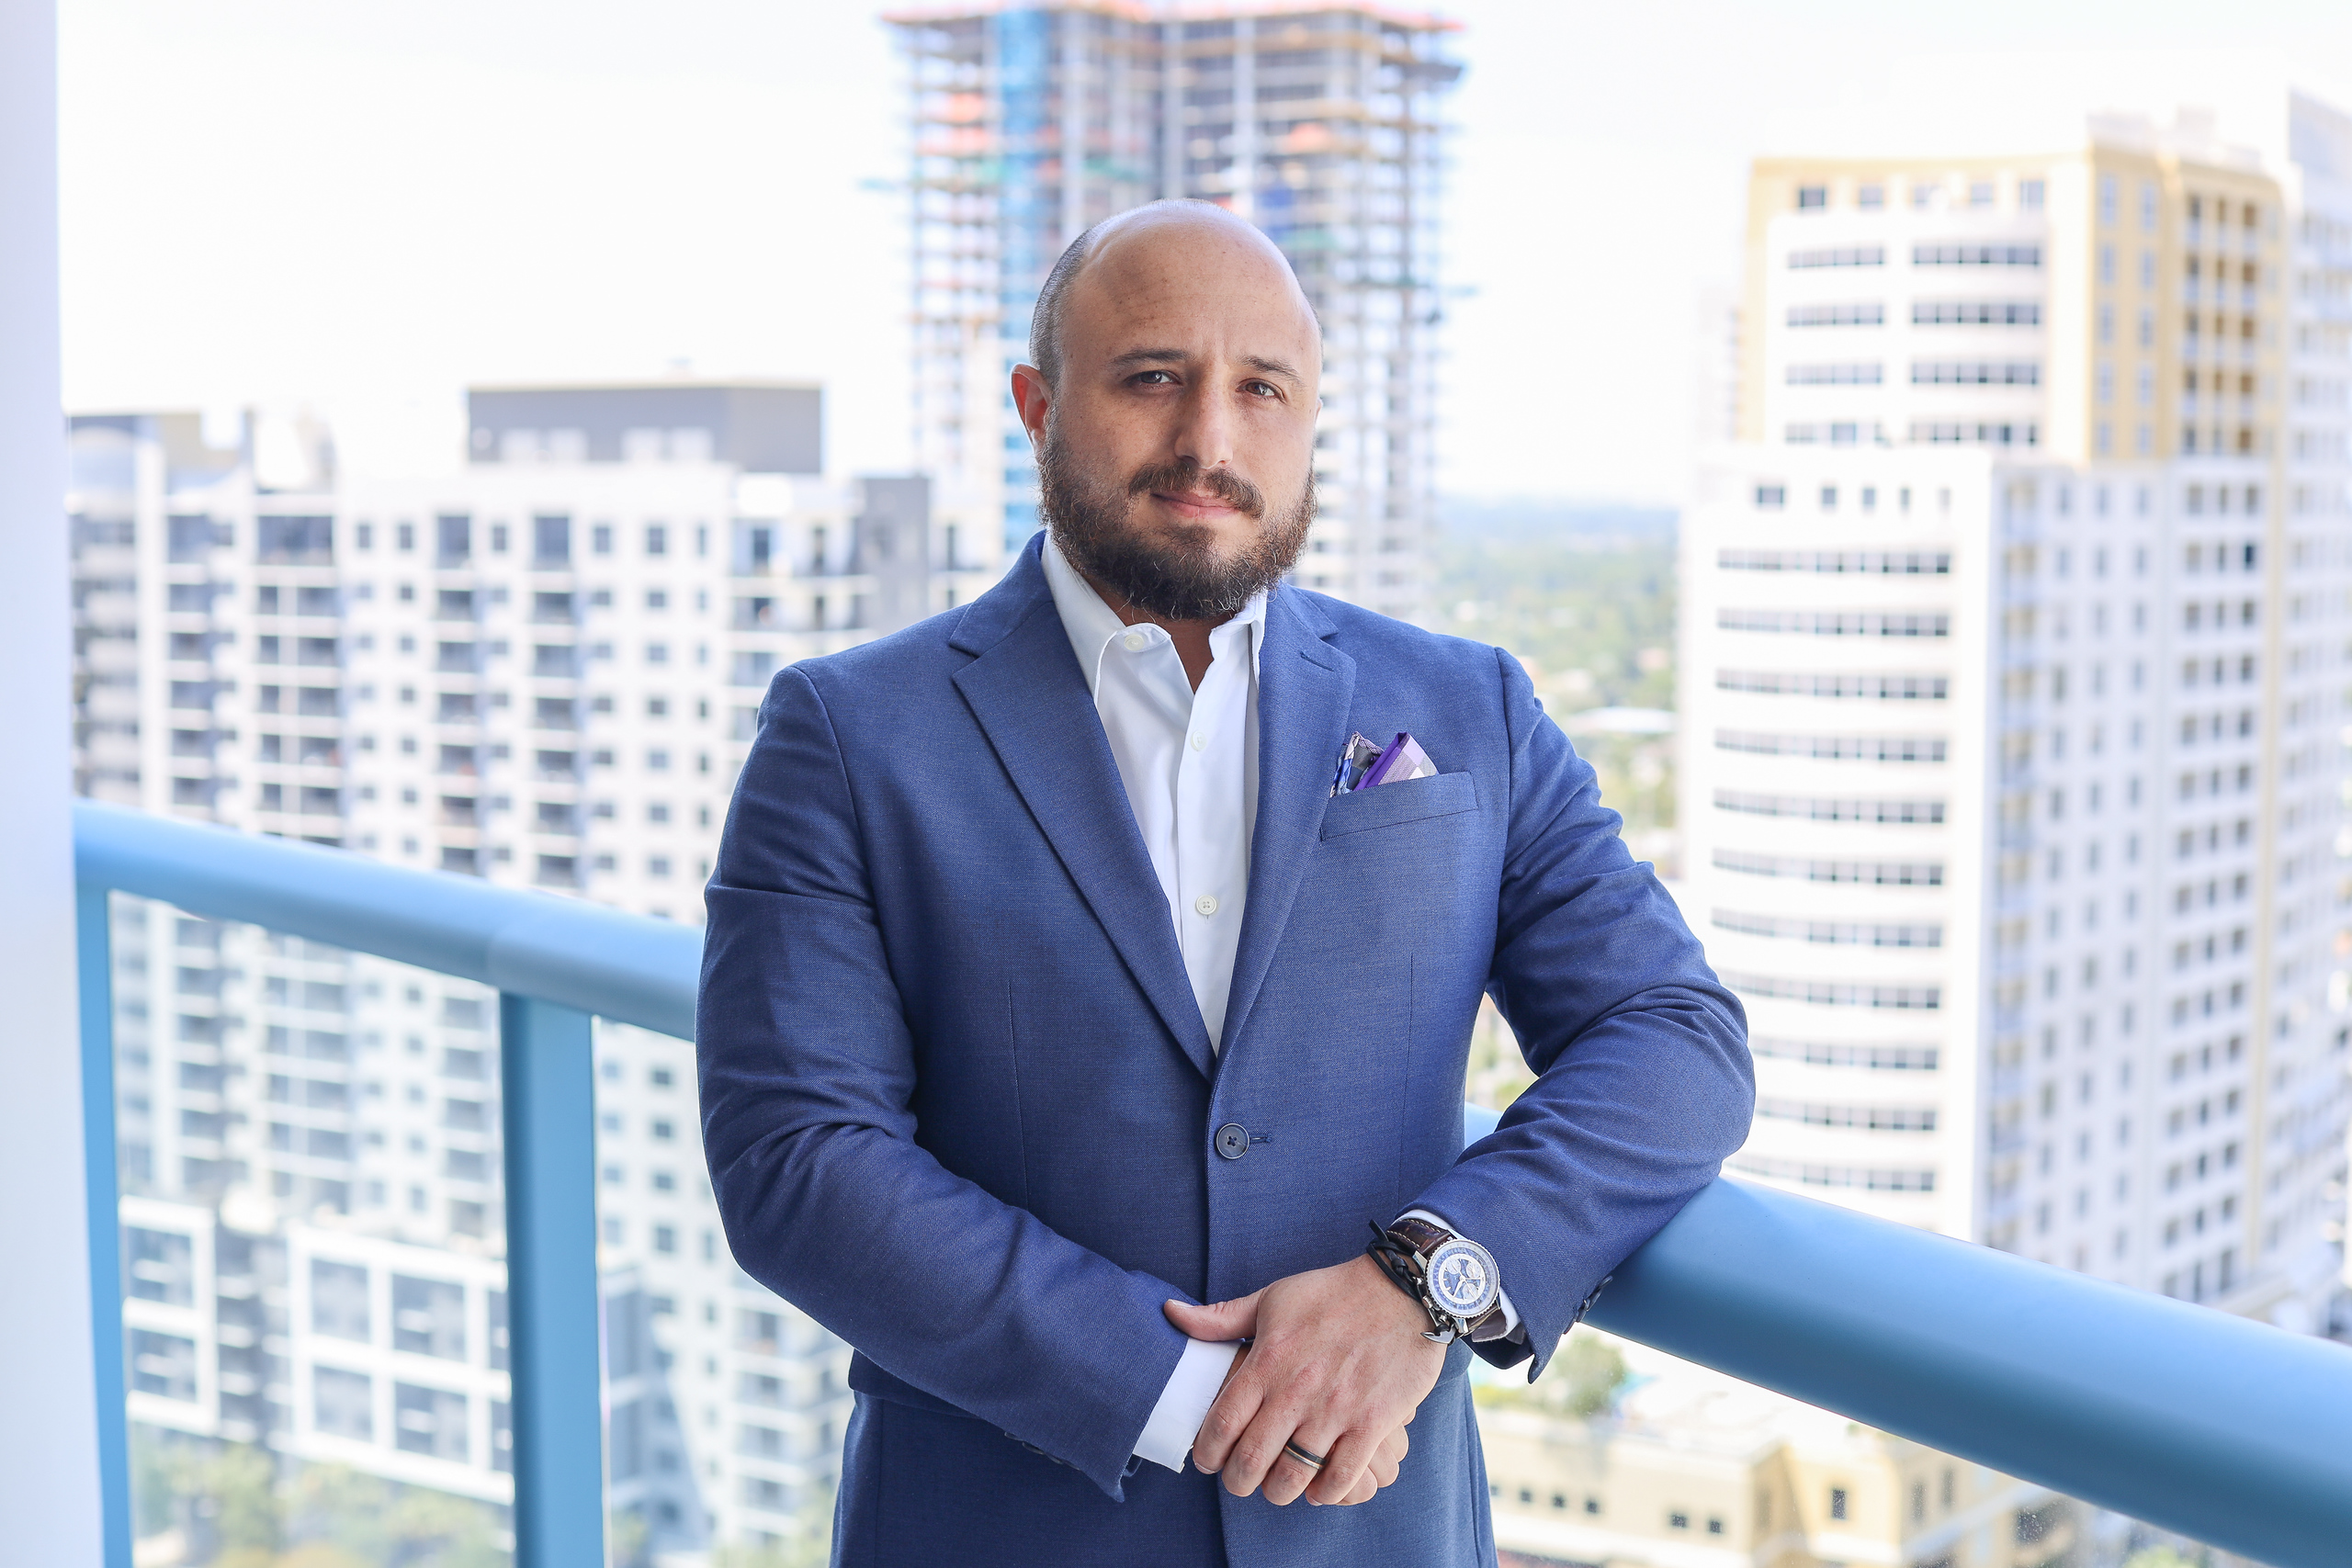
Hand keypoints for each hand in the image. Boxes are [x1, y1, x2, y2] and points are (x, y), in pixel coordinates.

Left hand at [1165, 1254, 1443, 1505]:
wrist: (1402, 1290)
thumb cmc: (1333, 1292)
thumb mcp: (1272, 1298)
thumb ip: (1220, 1318)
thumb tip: (1172, 1315)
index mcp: (1268, 1360)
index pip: (1222, 1422)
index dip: (1207, 1451)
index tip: (1207, 1459)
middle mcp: (1297, 1389)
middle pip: (1252, 1458)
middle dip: (1238, 1480)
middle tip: (1239, 1481)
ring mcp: (1336, 1409)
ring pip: (1294, 1474)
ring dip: (1280, 1491)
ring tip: (1277, 1488)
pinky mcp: (1373, 1422)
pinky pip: (1342, 1475)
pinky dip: (1326, 1492)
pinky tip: (1319, 1488)